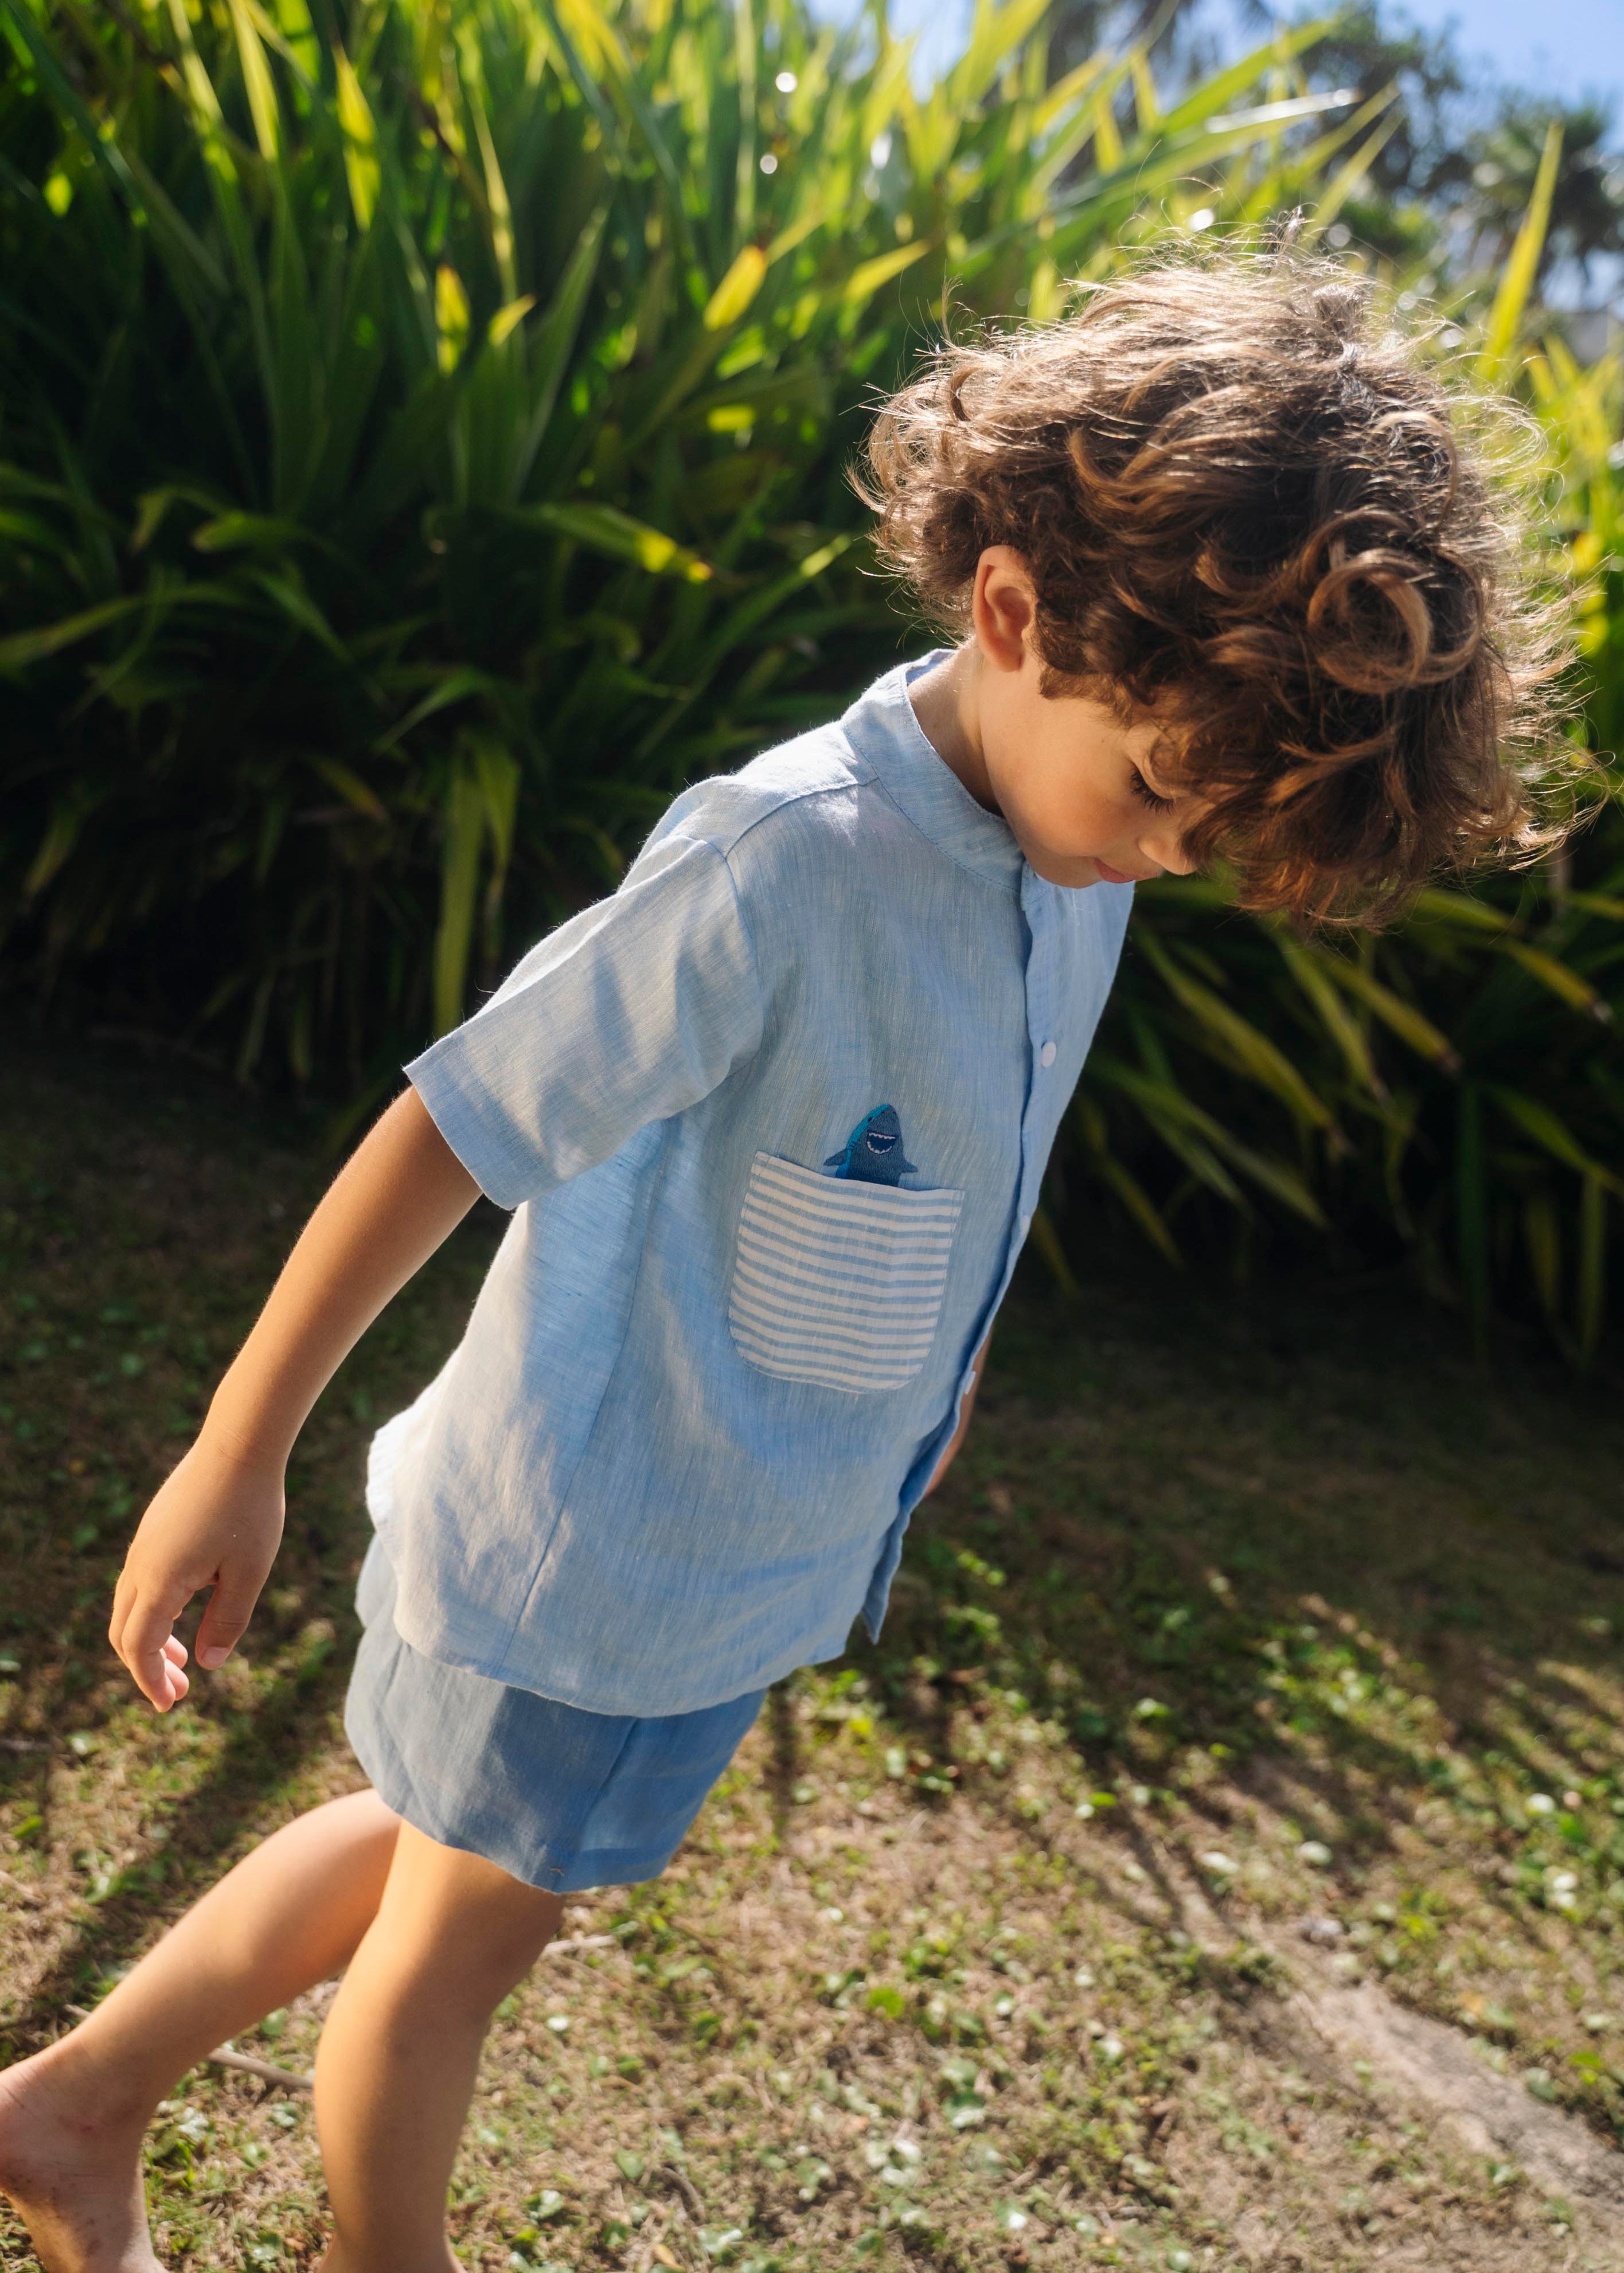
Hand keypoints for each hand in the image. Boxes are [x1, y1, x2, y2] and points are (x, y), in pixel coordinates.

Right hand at [108, 1435, 285, 1710]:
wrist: (239, 1445)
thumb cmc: (250, 1510)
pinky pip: (140, 1582)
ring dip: (151, 1639)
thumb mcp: (248, 1574)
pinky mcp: (154, 1530)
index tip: (170, 1705)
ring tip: (183, 1660)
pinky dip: (154, 1610)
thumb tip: (207, 1664)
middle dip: (146, 1668)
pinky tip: (185, 1613)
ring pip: (130, 1606)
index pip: (140, 1647)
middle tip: (179, 1691)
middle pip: (125, 1632)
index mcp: (159, 1581)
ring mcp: (144, 1545)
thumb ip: (226, 1622)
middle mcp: (141, 1565)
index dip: (150, 1682)